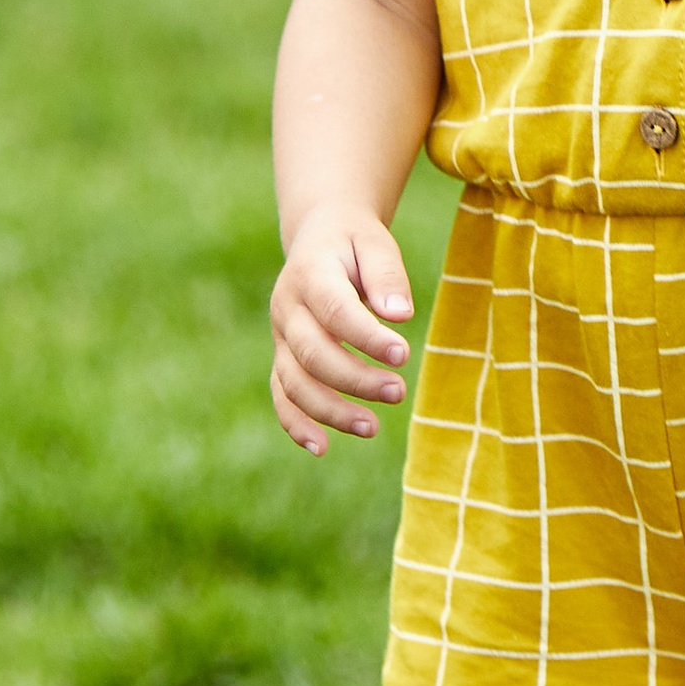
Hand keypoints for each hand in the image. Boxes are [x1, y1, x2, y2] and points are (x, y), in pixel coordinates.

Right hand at [270, 201, 411, 454]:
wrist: (319, 237)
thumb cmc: (355, 243)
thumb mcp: (374, 242)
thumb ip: (386, 275)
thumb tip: (400, 315)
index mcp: (309, 274)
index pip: (335, 311)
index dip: (366, 337)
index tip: (403, 355)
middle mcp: (287, 308)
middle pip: (313, 354)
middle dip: (355, 379)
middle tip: (399, 392)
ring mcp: (280, 337)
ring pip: (295, 382)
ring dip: (330, 410)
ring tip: (372, 427)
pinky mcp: (283, 358)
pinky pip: (281, 395)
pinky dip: (296, 424)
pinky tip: (322, 448)